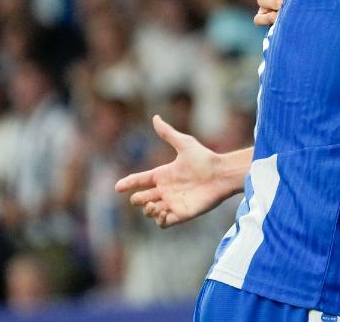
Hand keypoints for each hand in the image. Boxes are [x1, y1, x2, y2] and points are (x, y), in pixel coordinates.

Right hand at [114, 116, 235, 227]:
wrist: (222, 174)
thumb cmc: (205, 158)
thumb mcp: (185, 144)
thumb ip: (168, 133)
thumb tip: (155, 117)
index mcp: (163, 174)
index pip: (139, 180)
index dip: (128, 183)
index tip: (118, 187)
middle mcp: (165, 190)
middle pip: (141, 199)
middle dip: (138, 200)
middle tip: (144, 198)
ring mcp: (172, 202)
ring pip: (150, 212)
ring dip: (148, 211)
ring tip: (154, 206)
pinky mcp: (181, 214)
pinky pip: (164, 223)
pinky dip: (159, 221)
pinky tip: (164, 213)